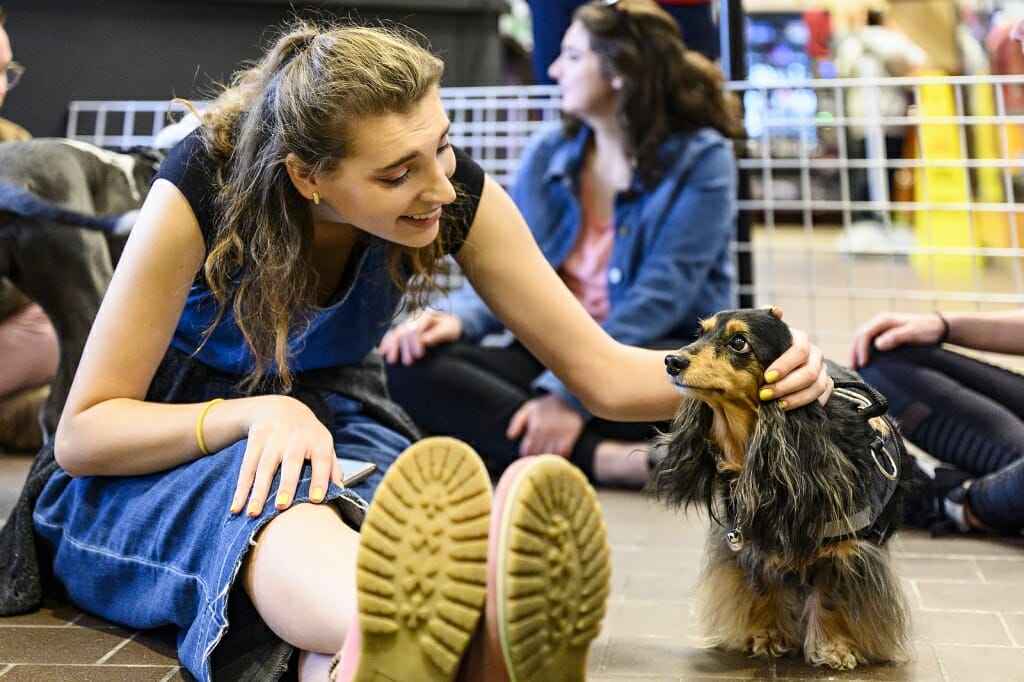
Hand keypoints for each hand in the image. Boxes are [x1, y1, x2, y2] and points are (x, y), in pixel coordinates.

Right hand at [231, 395, 342, 516]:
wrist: (281, 407)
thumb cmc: (307, 435)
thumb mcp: (323, 444)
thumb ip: (332, 467)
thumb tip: (340, 489)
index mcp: (318, 440)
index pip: (322, 459)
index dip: (321, 478)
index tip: (316, 499)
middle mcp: (297, 436)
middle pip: (291, 461)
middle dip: (286, 484)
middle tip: (281, 506)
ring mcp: (274, 436)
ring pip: (264, 465)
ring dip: (258, 490)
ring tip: (253, 513)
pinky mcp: (256, 437)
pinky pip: (246, 465)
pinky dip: (241, 487)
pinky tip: (237, 505)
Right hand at [379, 310, 462, 365]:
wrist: (449, 324)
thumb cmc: (451, 328)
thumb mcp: (449, 329)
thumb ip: (437, 334)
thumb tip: (424, 341)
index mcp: (425, 315)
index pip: (415, 328)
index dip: (415, 342)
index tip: (419, 355)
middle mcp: (414, 318)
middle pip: (404, 331)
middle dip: (404, 347)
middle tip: (407, 363)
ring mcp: (407, 324)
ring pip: (396, 333)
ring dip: (392, 347)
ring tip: (391, 360)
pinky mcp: (404, 331)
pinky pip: (393, 336)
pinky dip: (387, 343)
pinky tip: (382, 351)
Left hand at [506, 394, 584, 457]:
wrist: (568, 398)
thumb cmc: (546, 405)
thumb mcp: (528, 409)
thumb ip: (517, 422)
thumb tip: (510, 436)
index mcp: (535, 426)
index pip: (527, 449)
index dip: (526, 454)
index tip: (527, 455)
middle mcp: (546, 432)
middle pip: (538, 454)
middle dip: (535, 458)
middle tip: (536, 460)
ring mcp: (559, 435)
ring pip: (550, 456)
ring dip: (547, 459)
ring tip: (545, 460)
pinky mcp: (570, 437)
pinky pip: (563, 454)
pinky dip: (559, 457)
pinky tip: (557, 456)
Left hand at [760, 306, 832, 409]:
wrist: (771, 365)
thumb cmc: (763, 348)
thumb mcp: (761, 335)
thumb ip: (764, 321)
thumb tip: (776, 311)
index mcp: (800, 339)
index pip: (799, 351)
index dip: (784, 365)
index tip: (766, 377)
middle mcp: (815, 354)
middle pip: (810, 372)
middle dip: (786, 386)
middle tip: (765, 395)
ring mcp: (822, 370)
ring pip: (817, 387)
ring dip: (796, 399)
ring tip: (776, 404)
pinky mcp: (825, 385)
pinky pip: (823, 396)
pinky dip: (808, 404)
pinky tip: (790, 409)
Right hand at [849, 311, 944, 368]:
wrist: (938, 327)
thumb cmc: (927, 330)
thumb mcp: (914, 333)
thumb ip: (896, 337)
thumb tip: (878, 344)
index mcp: (883, 320)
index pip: (864, 334)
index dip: (861, 350)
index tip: (863, 364)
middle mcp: (879, 322)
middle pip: (859, 337)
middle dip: (854, 353)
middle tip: (852, 369)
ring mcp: (880, 328)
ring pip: (861, 340)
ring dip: (856, 353)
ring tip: (854, 368)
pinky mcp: (883, 334)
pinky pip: (867, 342)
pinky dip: (862, 352)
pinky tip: (862, 362)